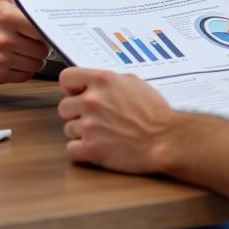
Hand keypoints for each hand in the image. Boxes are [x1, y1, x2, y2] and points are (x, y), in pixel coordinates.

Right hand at [0, 0, 58, 83]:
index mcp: (8, 17)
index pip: (42, 28)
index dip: (48, 31)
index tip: (46, 30)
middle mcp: (3, 39)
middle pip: (42, 49)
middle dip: (40, 46)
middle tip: (31, 41)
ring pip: (36, 64)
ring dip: (34, 59)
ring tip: (23, 50)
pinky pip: (25, 76)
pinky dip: (24, 70)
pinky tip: (14, 61)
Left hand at [58, 67, 173, 172]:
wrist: (165, 138)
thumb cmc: (155, 113)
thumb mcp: (134, 83)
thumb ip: (109, 81)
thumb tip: (95, 83)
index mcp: (103, 80)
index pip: (66, 78)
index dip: (71, 88)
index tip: (78, 94)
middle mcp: (92, 100)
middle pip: (64, 107)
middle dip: (77, 113)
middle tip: (94, 119)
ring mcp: (89, 125)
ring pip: (68, 129)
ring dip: (82, 133)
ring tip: (102, 134)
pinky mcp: (91, 149)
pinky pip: (71, 150)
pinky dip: (81, 151)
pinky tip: (97, 148)